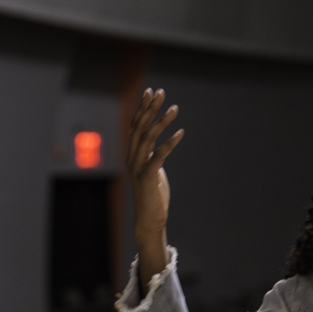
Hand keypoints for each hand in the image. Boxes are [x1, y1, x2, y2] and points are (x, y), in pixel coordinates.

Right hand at [127, 88, 183, 283]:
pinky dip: (169, 144)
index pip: (135, 125)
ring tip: (175, 109)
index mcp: (132, 154)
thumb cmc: (153, 195)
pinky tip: (180, 133)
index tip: (151, 92)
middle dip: (150, 108)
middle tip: (160, 92)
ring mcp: (138, 168)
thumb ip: (152, 155)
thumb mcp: (152, 170)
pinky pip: (158, 156)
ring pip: (147, 138)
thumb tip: (157, 142)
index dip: (142, 108)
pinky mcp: (147, 178)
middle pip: (139, 127)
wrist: (149, 219)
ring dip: (161, 122)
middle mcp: (132, 158)